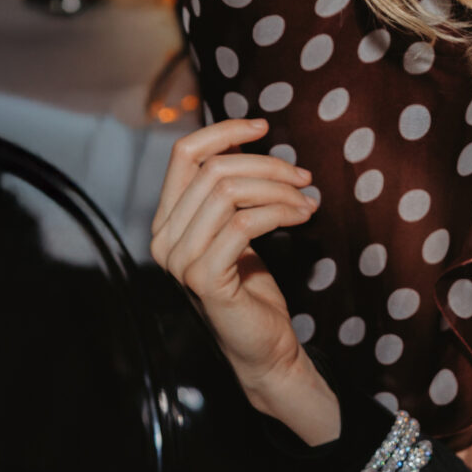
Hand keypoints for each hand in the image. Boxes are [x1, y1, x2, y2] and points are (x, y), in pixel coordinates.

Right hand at [150, 117, 337, 443]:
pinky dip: (280, 213)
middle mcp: (164, 239)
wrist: (263, 345)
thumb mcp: (239, 226)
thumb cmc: (253, 285)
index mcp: (167, 220)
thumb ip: (230, 189)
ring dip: (279, 190)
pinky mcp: (205, 279)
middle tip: (303, 178)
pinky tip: (302, 218)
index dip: (224, 131)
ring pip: (229, 193)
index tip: (263, 126)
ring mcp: (180, 261)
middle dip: (267, 166)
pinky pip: (244, 224)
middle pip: (214, 170)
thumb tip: (245, 136)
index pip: (184, 155)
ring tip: (307, 202)